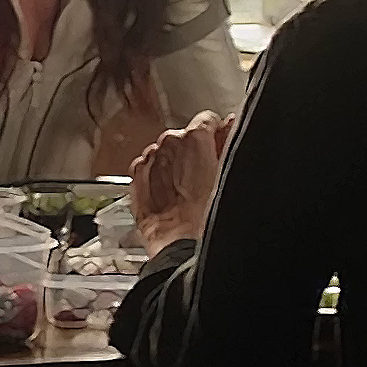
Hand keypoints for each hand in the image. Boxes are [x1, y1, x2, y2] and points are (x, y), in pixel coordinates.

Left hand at [130, 109, 231, 252]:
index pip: (208, 120)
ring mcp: (150, 160)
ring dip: (175, 165)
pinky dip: (158, 177)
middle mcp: (168, 143)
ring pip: (165, 153)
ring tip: (187, 192)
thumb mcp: (229, 171)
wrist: (181, 246)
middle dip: (194, 153)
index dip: (216, 135)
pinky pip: (148, 168)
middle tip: (206, 179)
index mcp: (195, 136)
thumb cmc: (207, 217)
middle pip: (185, 137)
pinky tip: (170, 196)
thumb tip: (230, 127)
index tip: (219, 149)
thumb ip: (229, 141)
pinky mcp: (136, 179)